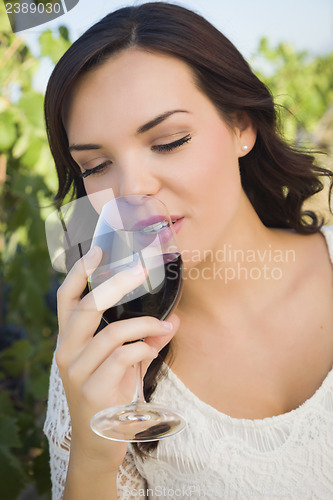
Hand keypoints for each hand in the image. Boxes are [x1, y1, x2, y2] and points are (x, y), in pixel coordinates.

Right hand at [55, 246, 178, 469]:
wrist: (99, 443)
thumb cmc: (111, 394)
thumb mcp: (125, 363)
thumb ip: (144, 339)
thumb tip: (175, 319)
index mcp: (70, 340)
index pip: (67, 299)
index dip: (80, 273)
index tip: (97, 251)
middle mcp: (67, 352)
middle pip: (87, 307)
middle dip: (116, 285)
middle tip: (139, 271)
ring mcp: (76, 372)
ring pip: (112, 333)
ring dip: (145, 326)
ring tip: (165, 328)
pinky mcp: (92, 390)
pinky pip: (123, 357)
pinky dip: (144, 348)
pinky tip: (153, 349)